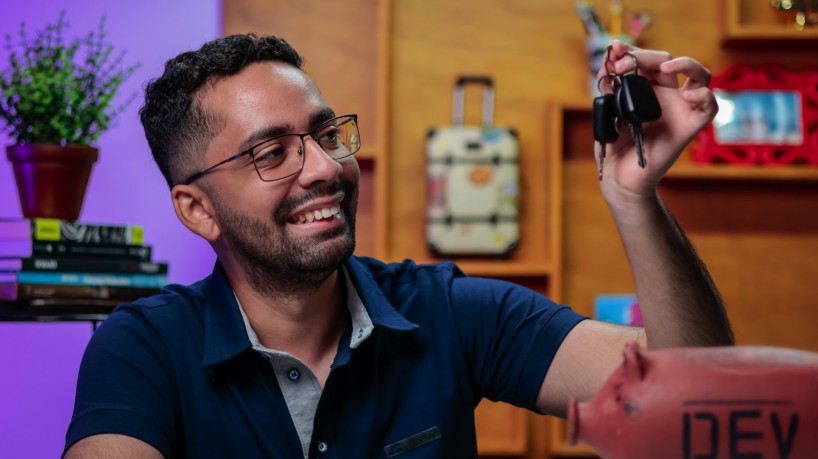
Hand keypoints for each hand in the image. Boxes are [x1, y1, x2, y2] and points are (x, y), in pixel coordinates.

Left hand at [596, 40, 717, 202]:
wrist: (619, 177)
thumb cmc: (614, 145)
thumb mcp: (606, 110)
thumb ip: (608, 84)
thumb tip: (608, 58)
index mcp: (646, 89)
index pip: (647, 60)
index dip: (633, 51)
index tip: (614, 51)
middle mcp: (666, 96)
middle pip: (668, 62)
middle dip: (645, 57)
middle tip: (623, 65)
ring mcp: (680, 110)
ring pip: (700, 76)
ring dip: (685, 63)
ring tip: (666, 66)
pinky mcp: (690, 128)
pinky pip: (709, 107)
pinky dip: (704, 96)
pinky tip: (687, 95)